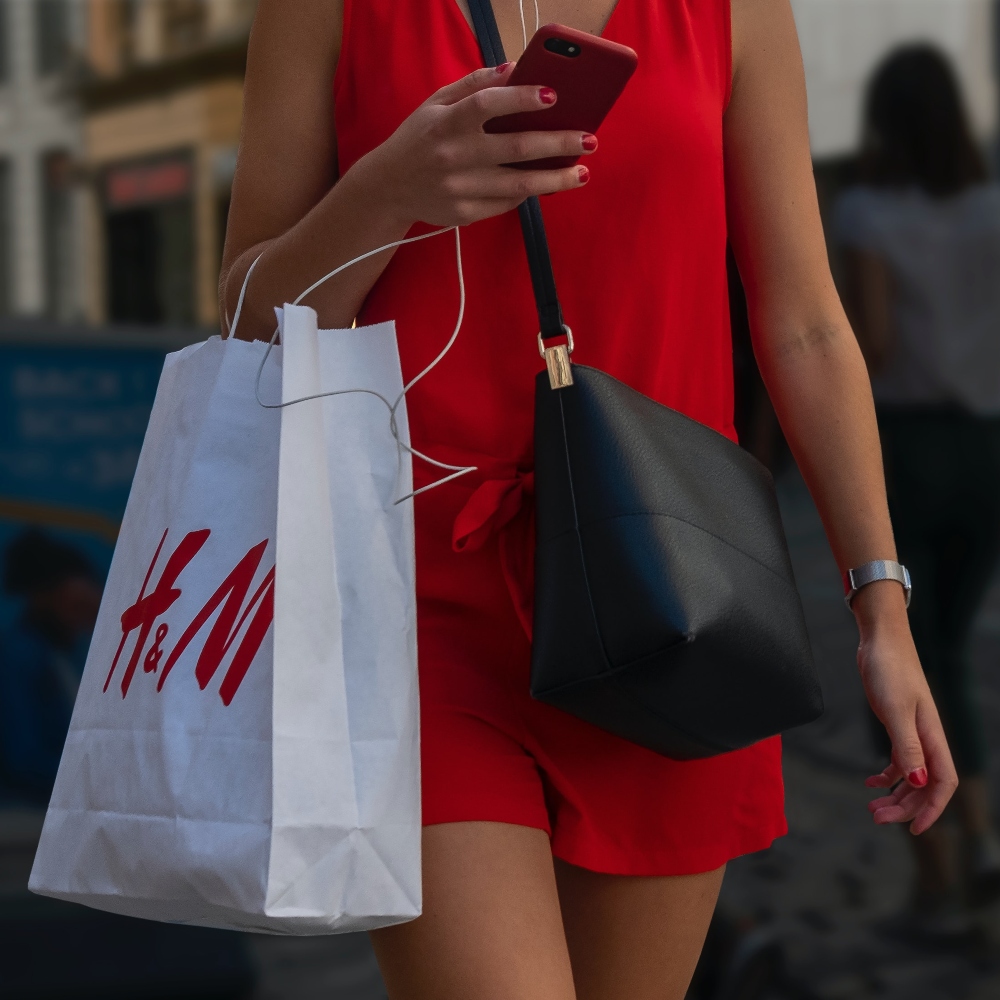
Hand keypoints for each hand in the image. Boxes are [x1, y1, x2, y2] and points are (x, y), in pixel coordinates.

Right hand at [355, 64, 593, 227]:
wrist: (388, 188)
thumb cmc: (419, 139)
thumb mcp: (436, 103)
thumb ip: (474, 86)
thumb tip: (515, 70)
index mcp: (447, 123)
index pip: (487, 105)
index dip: (521, 98)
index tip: (553, 94)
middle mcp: (454, 157)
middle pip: (516, 149)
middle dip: (557, 143)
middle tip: (589, 139)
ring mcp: (460, 189)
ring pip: (518, 186)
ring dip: (556, 180)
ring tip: (582, 173)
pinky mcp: (465, 213)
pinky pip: (506, 204)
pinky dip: (529, 194)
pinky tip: (547, 185)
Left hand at [854, 582, 957, 833]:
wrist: (880, 641)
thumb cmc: (890, 669)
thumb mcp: (895, 709)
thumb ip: (907, 747)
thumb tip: (918, 783)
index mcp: (933, 737)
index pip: (943, 783)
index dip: (933, 809)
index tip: (913, 829)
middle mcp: (927, 738)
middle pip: (925, 785)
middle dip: (905, 807)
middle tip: (876, 819)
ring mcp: (912, 732)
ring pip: (911, 776)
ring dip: (894, 795)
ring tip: (872, 809)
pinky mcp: (896, 724)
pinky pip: (898, 760)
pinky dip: (886, 775)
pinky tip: (870, 782)